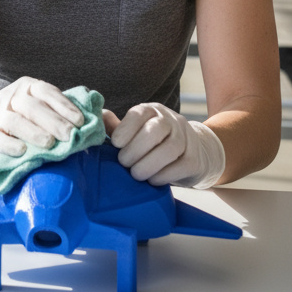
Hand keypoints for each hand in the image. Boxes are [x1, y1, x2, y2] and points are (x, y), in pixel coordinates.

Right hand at [0, 77, 84, 161]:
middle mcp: (11, 97)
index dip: (63, 105)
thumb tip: (99, 120)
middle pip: (31, 106)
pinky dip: (9, 144)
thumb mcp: (40, 109)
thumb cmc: (22, 120)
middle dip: (53, 121)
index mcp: (27, 87)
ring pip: (13, 120)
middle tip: (70, 135)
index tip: (80, 121)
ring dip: (33, 132)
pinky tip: (22, 151)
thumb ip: (63, 112)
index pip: (46, 91)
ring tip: (50, 144)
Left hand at [107, 103, 225, 187]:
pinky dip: (163, 176)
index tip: (115, 144)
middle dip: (135, 149)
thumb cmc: (153, 143)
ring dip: (148, 164)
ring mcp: (187, 139)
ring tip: (136, 174)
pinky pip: (181, 166)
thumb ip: (115, 127)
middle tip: (123, 163)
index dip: (125, 129)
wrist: (192, 153)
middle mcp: (171, 120)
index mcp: (151, 111)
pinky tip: (152, 180)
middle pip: (156, 130)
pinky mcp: (195, 160)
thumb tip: (96, 120)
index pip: (139, 113)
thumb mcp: (134, 132)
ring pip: (170, 149)